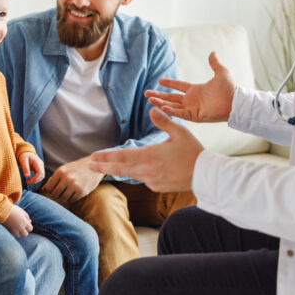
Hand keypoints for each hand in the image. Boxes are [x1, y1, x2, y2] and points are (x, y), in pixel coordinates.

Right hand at [3, 204, 31, 236]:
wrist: (2, 211)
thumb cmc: (13, 210)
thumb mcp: (21, 211)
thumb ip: (27, 217)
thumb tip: (30, 222)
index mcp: (24, 222)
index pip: (30, 229)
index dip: (28, 227)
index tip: (26, 224)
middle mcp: (20, 227)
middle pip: (25, 234)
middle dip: (24, 231)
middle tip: (22, 226)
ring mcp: (14, 230)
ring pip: (19, 236)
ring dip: (19, 233)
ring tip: (16, 227)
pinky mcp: (9, 231)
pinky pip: (13, 235)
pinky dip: (14, 233)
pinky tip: (13, 227)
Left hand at [19, 152, 44, 183]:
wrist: (26, 153)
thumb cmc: (24, 156)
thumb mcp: (23, 160)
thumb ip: (25, 168)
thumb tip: (27, 176)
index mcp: (38, 162)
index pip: (40, 173)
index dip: (35, 178)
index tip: (28, 179)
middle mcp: (41, 165)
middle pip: (42, 176)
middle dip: (35, 180)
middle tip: (27, 181)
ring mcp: (40, 167)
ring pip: (41, 177)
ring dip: (35, 180)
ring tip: (28, 180)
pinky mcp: (39, 169)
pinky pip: (39, 176)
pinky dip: (35, 179)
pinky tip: (30, 179)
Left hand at [42, 156, 104, 202]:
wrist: (94, 166)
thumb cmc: (76, 168)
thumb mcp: (64, 169)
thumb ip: (54, 178)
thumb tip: (44, 189)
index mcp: (61, 171)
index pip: (49, 187)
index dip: (50, 190)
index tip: (54, 189)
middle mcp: (67, 178)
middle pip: (55, 194)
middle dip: (56, 194)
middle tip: (61, 191)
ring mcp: (75, 185)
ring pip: (63, 198)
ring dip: (64, 197)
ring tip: (67, 192)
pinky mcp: (82, 191)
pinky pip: (72, 200)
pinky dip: (72, 198)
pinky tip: (74, 192)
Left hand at [89, 108, 203, 192]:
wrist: (205, 175)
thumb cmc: (193, 152)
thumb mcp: (180, 132)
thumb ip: (163, 121)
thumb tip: (152, 108)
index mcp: (150, 155)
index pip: (122, 156)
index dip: (106, 156)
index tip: (93, 157)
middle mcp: (147, 170)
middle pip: (120, 168)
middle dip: (104, 166)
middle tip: (89, 165)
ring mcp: (152, 180)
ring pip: (131, 174)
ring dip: (118, 170)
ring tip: (105, 168)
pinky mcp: (157, 187)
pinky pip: (143, 179)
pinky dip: (138, 173)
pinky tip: (141, 169)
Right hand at [145, 51, 234, 122]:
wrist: (235, 102)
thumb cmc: (229, 88)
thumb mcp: (221, 72)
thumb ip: (214, 63)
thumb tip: (212, 52)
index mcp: (195, 90)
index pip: (178, 86)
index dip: (169, 83)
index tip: (159, 80)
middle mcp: (191, 99)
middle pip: (171, 97)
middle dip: (158, 95)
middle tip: (146, 94)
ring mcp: (192, 108)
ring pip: (172, 106)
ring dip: (161, 102)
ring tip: (149, 100)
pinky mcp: (194, 116)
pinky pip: (180, 113)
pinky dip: (171, 111)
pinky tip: (162, 107)